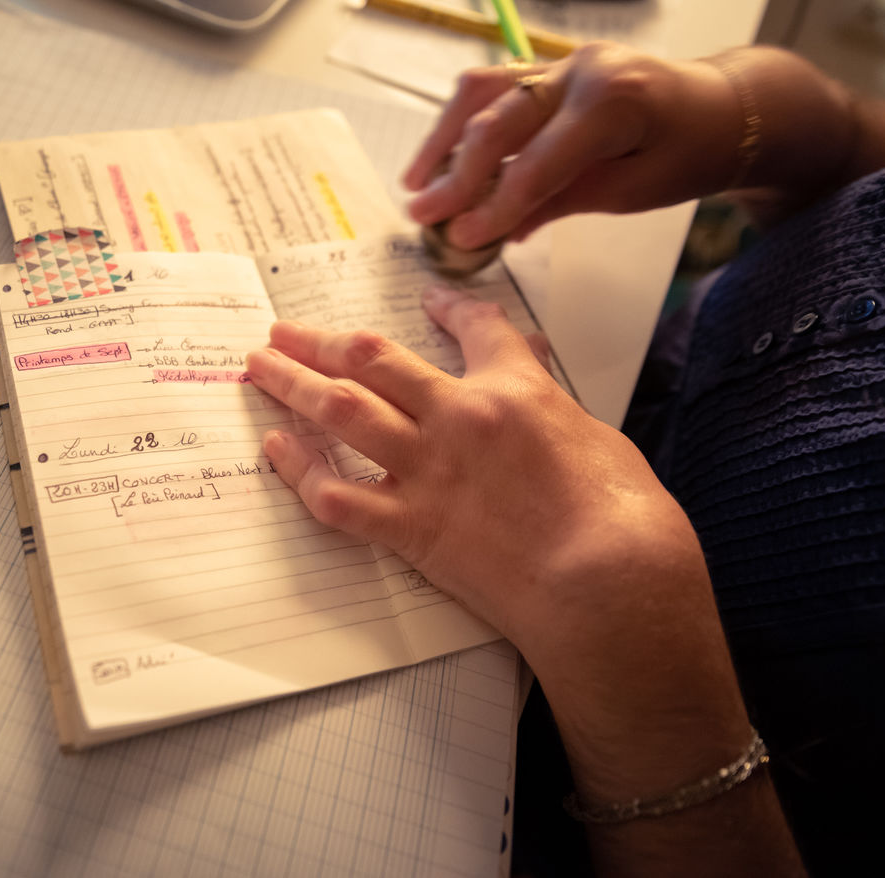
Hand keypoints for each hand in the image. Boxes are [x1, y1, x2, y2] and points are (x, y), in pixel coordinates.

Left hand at [245, 285, 752, 804]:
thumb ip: (555, 408)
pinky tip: (277, 452)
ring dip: (292, 384)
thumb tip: (540, 388)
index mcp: (513, 389)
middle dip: (320, 339)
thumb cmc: (625, 515)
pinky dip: (300, 473)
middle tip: (284, 330)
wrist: (610, 583)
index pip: (475, 327)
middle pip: (370, 358)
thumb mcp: (600, 436)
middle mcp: (457, 418)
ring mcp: (427, 473)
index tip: (430, 302)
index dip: (449, 307)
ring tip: (260, 367)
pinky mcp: (411, 531)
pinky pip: (337, 496)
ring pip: (340, 410)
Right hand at [403, 42, 745, 248]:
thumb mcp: (633, 192)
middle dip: (457, 176)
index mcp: (612, 103)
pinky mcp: (552, 65)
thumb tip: (499, 231)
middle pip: (500, 125)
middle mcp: (581, 71)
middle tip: (425, 215)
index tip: (461, 238)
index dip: (494, 206)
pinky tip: (440, 150)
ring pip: (484, 92)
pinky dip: (462, 118)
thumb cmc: (690, 151)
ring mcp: (563, 61)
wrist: (723, 107)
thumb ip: (562, 203)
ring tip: (415, 179)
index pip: (536, 164)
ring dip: (443, 137)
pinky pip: (495, 84)